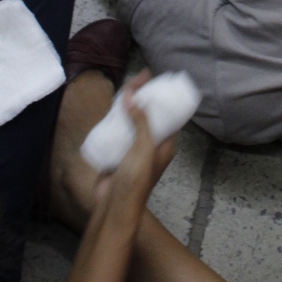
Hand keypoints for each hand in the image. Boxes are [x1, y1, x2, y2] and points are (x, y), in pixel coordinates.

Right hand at [97, 77, 175, 221]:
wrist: (114, 205)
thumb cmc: (136, 179)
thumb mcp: (144, 148)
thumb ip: (141, 121)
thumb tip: (132, 95)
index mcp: (165, 145)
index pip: (168, 115)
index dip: (163, 98)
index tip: (157, 81)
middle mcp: (151, 145)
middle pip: (150, 115)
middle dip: (144, 97)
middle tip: (139, 76)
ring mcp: (134, 149)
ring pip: (133, 121)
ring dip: (129, 105)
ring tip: (126, 86)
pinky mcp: (118, 152)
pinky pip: (119, 130)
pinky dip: (116, 118)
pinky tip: (112, 105)